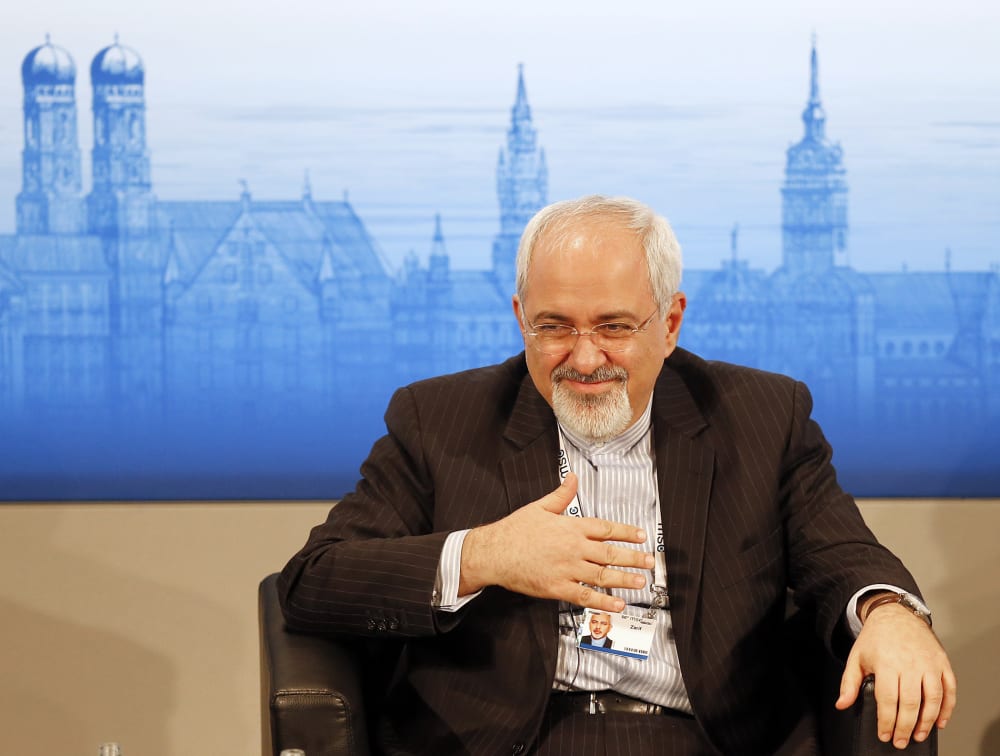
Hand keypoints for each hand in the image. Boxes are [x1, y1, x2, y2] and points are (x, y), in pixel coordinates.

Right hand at [458, 473, 652, 612]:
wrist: (494, 552)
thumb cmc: (515, 530)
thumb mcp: (540, 507)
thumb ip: (561, 495)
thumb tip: (573, 477)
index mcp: (571, 526)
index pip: (606, 528)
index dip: (627, 532)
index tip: (642, 536)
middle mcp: (573, 547)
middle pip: (610, 553)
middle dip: (633, 557)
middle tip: (649, 561)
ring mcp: (567, 568)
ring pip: (602, 575)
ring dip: (624, 579)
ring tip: (641, 582)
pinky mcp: (557, 587)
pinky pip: (585, 595)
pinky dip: (603, 601)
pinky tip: (617, 605)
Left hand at [836, 599, 956, 749]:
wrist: (895, 614)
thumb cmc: (875, 638)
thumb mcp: (856, 657)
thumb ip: (849, 682)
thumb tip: (842, 704)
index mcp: (886, 663)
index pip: (888, 699)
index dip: (887, 721)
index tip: (885, 735)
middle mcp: (910, 663)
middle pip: (911, 702)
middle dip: (906, 727)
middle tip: (901, 741)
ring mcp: (929, 663)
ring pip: (933, 698)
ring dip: (928, 721)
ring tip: (919, 735)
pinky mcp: (942, 662)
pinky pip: (949, 689)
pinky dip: (947, 708)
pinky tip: (940, 721)